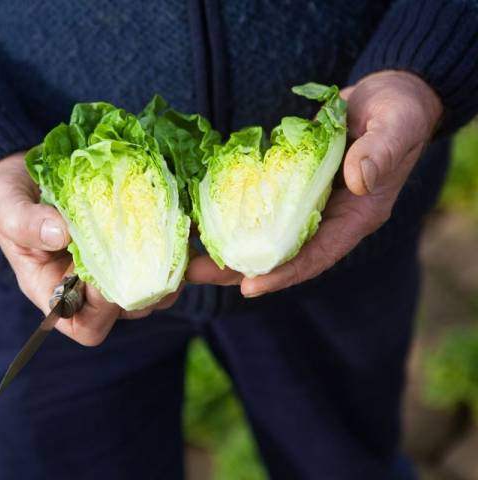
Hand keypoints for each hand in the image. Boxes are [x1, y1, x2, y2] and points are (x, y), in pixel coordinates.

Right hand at [0, 153, 179, 345]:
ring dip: (169, 270)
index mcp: (55, 291)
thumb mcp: (6, 207)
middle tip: (156, 254)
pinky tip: (189, 234)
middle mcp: (90, 289)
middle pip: (129, 310)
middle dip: (147, 288)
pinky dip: (182, 253)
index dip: (102, 308)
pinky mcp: (136, 246)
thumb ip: (24, 223)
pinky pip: (167, 260)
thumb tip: (60, 234)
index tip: (107, 273)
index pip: (85, 323)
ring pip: (154, 289)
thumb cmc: (10, 199)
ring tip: (173, 237)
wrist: (28, 176)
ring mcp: (116, 269)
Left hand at [188, 70, 442, 296]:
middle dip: (238, 268)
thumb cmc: (399, 112)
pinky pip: (260, 207)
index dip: (285, 273)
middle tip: (194, 274)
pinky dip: (233, 214)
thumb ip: (380, 152)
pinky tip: (202, 216)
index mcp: (357, 216)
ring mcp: (308, 204)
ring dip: (227, 246)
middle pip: (281, 254)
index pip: (318, 255)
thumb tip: (359, 181)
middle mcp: (329, 218)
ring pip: (264, 235)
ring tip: (187, 257)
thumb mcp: (396, 127)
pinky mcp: (291, 186)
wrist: (386, 98)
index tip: (249, 287)